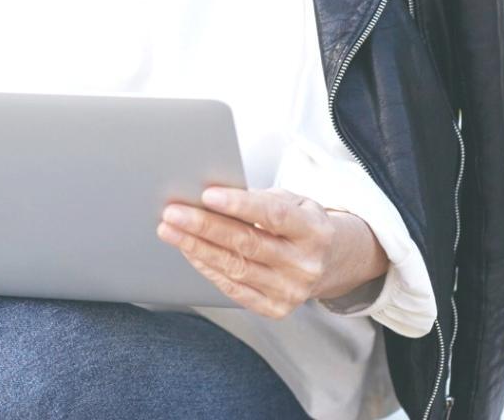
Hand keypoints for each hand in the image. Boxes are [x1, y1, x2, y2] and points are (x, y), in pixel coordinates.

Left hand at [156, 186, 387, 318]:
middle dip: (204, 227)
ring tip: (170, 230)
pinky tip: (189, 252)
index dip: (239, 205)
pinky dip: (208, 269)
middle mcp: (305, 264)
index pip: (273, 215)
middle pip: (247, 244)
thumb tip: (211, 196)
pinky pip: (234, 289)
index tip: (207, 194)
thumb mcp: (293, 201)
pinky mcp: (276, 308)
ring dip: (197, 248)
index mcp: (314, 231)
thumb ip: (260, 199)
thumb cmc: (302, 223)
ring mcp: (292, 291)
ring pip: (236, 267)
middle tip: (172, 213)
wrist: (333, 261)